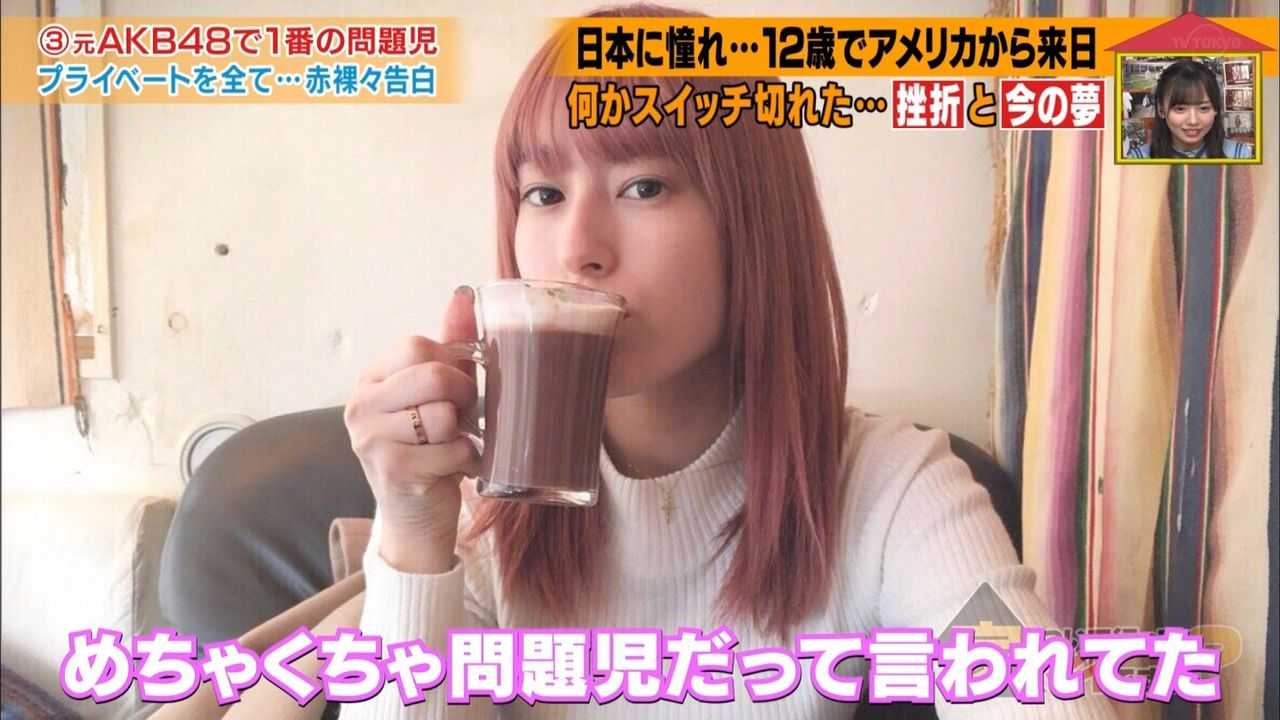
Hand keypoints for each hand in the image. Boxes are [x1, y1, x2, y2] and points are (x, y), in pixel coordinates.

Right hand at [343, 287, 478, 572]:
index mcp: (370, 380)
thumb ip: (451, 346)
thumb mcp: (438, 395)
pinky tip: (456, 467)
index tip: (457, 389)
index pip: (417, 346)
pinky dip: (467, 460)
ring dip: (464, 433)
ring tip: (454, 445)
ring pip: (443, 415)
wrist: (416, 518)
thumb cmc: (430, 450)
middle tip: (464, 417)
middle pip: (431, 375)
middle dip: (463, 396)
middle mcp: (360, 405)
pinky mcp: (391, 469)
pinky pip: (450, 449)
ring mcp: (369, 439)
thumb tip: (465, 293)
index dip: (451, 365)